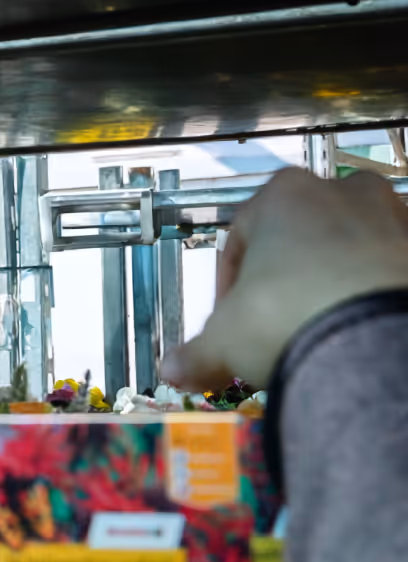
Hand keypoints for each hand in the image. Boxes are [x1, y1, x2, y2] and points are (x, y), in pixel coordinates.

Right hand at [161, 169, 407, 389]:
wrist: (372, 346)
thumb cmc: (295, 318)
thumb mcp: (223, 339)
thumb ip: (195, 352)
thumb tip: (175, 369)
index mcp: (283, 195)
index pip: (239, 235)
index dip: (228, 282)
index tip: (229, 314)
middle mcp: (342, 192)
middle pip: (300, 236)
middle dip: (286, 276)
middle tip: (275, 318)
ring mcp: (392, 217)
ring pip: (349, 248)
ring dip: (333, 281)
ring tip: (320, 326)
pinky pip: (388, 270)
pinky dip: (371, 294)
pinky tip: (355, 329)